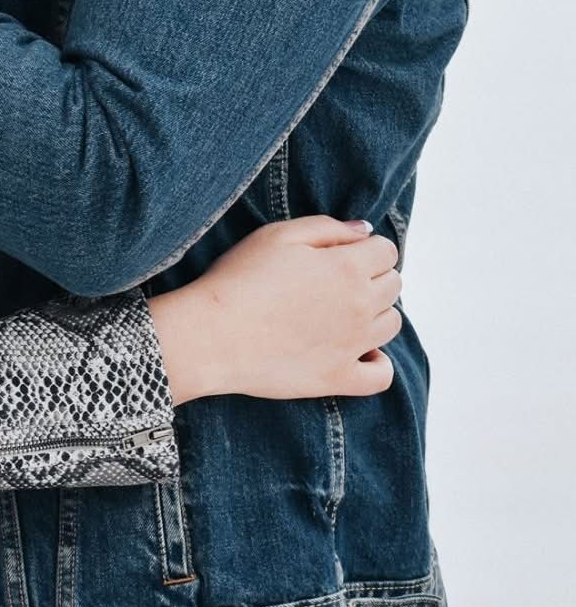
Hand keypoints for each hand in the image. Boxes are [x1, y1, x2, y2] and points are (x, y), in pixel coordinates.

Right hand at [147, 217, 402, 405]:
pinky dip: (378, 362)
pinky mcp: (339, 379)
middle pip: (393, 284)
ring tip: (342, 311)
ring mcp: (354, 346)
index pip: (386, 251)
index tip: (341, 252)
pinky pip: (382, 375)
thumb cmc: (240, 279)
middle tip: (335, 279)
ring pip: (392, 324)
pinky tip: (359, 351)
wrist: (214, 335)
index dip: (367, 247)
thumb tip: (364, 230)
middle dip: (373, 275)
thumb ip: (327, 227)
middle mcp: (360, 306)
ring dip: (376, 312)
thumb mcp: (277, 234)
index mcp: (347, 267)